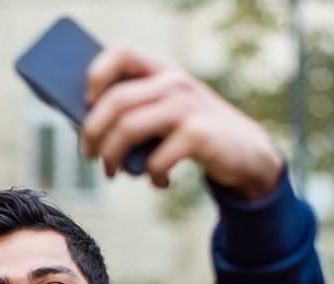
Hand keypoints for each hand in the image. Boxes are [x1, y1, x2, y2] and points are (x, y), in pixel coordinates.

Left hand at [81, 46, 284, 198]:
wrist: (247, 154)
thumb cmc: (194, 133)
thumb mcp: (168, 112)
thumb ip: (137, 111)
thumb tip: (89, 129)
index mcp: (164, 71)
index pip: (122, 53)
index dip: (96, 75)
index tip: (85, 103)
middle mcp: (175, 83)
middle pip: (115, 101)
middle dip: (92, 132)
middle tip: (88, 155)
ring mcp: (187, 107)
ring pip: (127, 129)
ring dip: (112, 157)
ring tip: (112, 172)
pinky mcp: (198, 136)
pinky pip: (155, 159)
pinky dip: (151, 176)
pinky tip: (160, 181)